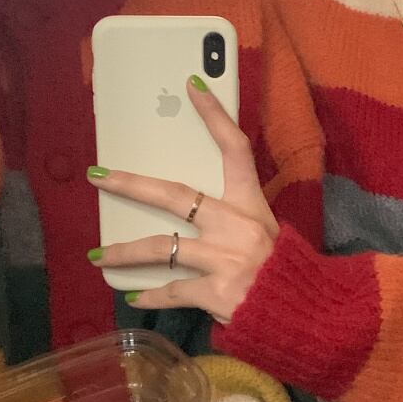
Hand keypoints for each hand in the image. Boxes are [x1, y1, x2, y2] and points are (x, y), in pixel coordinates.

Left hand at [87, 76, 278, 324]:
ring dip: (124, 252)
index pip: (235, 149)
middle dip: (131, 184)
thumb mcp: (268, 235)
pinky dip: (149, 294)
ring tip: (98, 255)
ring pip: (160, 248)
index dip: (215, 115)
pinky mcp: (215, 292)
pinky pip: (171, 291)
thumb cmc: (286, 273)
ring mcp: (224, 259)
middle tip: (98, 176)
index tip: (192, 85)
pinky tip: (132, 295)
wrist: (305, 316)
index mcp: (251, 206)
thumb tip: (195, 214)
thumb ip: (235, 221)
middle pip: (175, 195)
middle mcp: (236, 226)